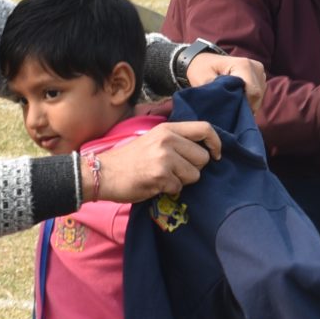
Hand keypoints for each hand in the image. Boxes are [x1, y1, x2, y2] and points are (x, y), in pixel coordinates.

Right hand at [92, 120, 221, 199]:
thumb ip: (176, 141)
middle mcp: (168, 141)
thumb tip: (205, 149)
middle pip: (203, 158)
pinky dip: (169, 190)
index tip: (216, 155)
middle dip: (193, 168)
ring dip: (181, 181)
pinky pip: (179, 188)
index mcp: (168, 129)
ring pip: (194, 175)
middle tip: (175, 170)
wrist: (103, 173)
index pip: (205, 128)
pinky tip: (154, 184)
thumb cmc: (130, 159)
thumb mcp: (153, 140)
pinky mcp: (160, 176)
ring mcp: (164, 158)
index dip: (216, 143)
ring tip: (162, 176)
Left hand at [186, 51, 265, 110]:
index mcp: (243, 65)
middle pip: (258, 95)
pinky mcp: (260, 76)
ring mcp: (259, 71)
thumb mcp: (203, 81)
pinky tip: (237, 98)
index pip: (253, 93)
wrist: (204, 60)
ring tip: (231, 102)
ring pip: (259, 96)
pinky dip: (249, 99)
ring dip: (247, 103)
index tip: (231, 112)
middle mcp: (255, 67)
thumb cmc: (202, 69)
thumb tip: (229, 107)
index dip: (245, 107)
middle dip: (245, 106)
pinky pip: (258, 93)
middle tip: (229, 110)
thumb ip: (217, 93)